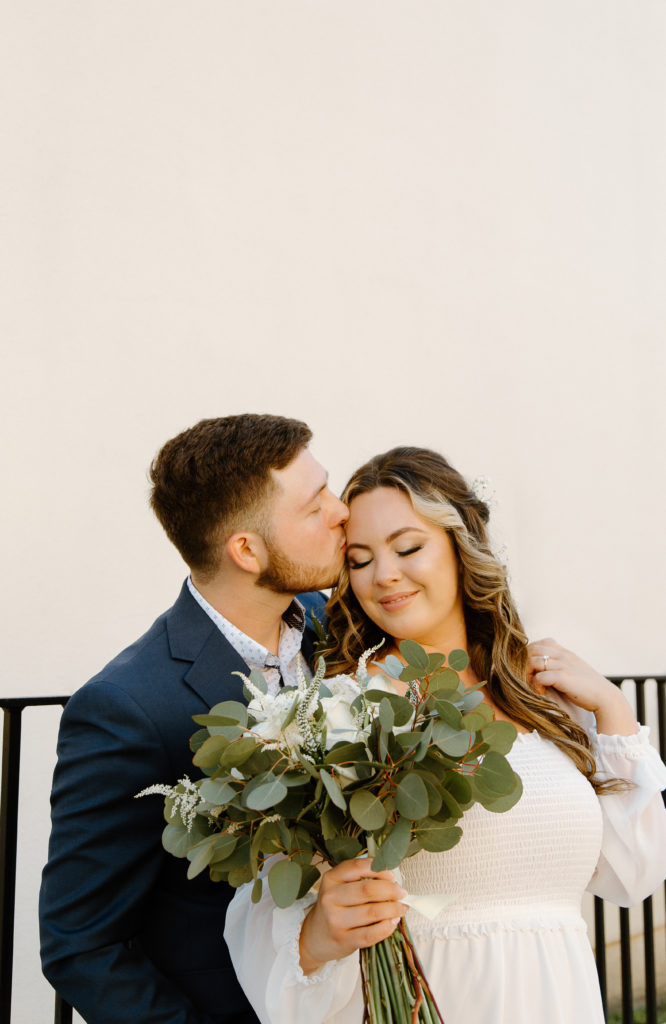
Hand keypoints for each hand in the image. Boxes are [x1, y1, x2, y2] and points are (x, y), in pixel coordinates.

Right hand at [299, 858, 407, 973]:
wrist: (316, 935)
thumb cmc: (335, 907)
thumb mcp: (340, 886)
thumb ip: (362, 878)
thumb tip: (395, 878)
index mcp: (331, 878)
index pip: (357, 867)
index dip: (379, 869)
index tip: (393, 875)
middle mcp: (330, 897)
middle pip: (367, 890)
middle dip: (391, 891)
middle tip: (402, 893)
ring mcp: (335, 920)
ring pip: (372, 912)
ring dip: (393, 909)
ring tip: (401, 908)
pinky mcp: (343, 940)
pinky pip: (371, 934)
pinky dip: (386, 927)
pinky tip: (392, 922)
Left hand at [527, 638, 638, 735]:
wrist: (606, 697)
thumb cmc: (589, 688)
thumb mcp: (575, 670)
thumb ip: (562, 666)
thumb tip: (546, 670)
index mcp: (565, 653)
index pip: (542, 642)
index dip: (532, 653)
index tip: (532, 668)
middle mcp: (563, 655)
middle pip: (532, 649)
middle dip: (525, 663)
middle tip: (528, 677)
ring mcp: (563, 665)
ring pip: (533, 661)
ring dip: (528, 673)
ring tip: (533, 685)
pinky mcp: (563, 677)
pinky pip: (540, 676)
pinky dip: (536, 685)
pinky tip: (541, 692)